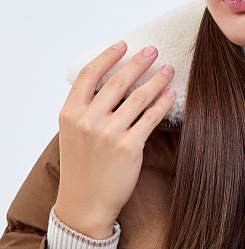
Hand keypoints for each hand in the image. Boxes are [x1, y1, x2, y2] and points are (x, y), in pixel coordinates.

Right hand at [54, 41, 175, 238]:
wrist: (85, 204)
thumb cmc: (81, 167)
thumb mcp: (73, 133)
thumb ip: (86, 108)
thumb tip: (110, 82)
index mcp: (70, 113)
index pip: (89, 75)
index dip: (107, 56)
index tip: (123, 44)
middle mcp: (88, 121)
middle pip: (118, 82)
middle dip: (138, 62)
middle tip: (153, 50)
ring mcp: (108, 134)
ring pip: (138, 98)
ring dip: (157, 79)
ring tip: (169, 69)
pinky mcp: (128, 147)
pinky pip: (150, 118)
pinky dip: (163, 103)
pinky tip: (171, 94)